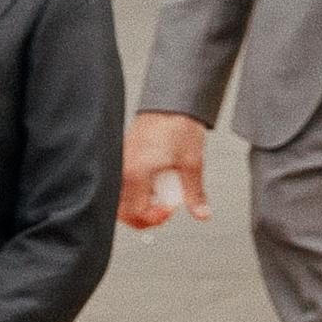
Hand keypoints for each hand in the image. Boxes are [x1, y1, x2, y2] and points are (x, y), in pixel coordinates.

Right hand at [120, 112, 213, 230]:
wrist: (172, 102)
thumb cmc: (179, 126)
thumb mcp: (192, 164)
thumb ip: (195, 193)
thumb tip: (202, 214)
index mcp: (136, 172)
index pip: (136, 211)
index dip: (154, 218)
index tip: (169, 213)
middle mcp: (123, 169)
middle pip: (122, 210)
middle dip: (143, 217)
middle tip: (163, 213)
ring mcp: (120, 162)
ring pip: (119, 198)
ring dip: (137, 206)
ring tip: (158, 200)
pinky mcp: (122, 157)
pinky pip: (121, 184)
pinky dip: (134, 192)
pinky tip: (151, 187)